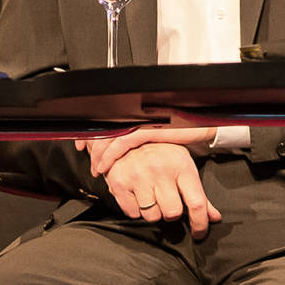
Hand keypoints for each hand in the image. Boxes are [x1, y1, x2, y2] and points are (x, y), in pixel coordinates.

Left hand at [78, 124, 217, 177]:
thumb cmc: (184, 129)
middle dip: (90, 138)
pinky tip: (105, 165)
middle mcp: (137, 117)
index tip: (84, 144)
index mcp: (138, 117)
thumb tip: (133, 153)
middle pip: (106, 126)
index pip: (109, 123)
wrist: (202, 123)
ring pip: (110, 135)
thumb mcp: (159, 136)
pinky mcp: (147, 129)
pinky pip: (122, 142)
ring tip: (96, 167)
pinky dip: (110, 154)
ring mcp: (141, 123)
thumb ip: (143, 142)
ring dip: (98, 152)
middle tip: (82, 150)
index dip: (95, 133)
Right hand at [80, 131, 220, 236]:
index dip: (200, 224)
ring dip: (152, 211)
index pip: (196, 203)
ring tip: (150, 195)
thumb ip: (198, 195)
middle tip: (166, 200)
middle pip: (173, 213)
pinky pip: (132, 213)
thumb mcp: (183, 166)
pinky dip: (135, 209)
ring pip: (152, 216)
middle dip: (171, 212)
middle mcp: (160, 170)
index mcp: (181, 165)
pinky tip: (137, 194)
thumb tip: (214, 218)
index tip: (199, 234)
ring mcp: (138, 176)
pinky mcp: (119, 183)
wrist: (126, 137)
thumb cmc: (161, 155)